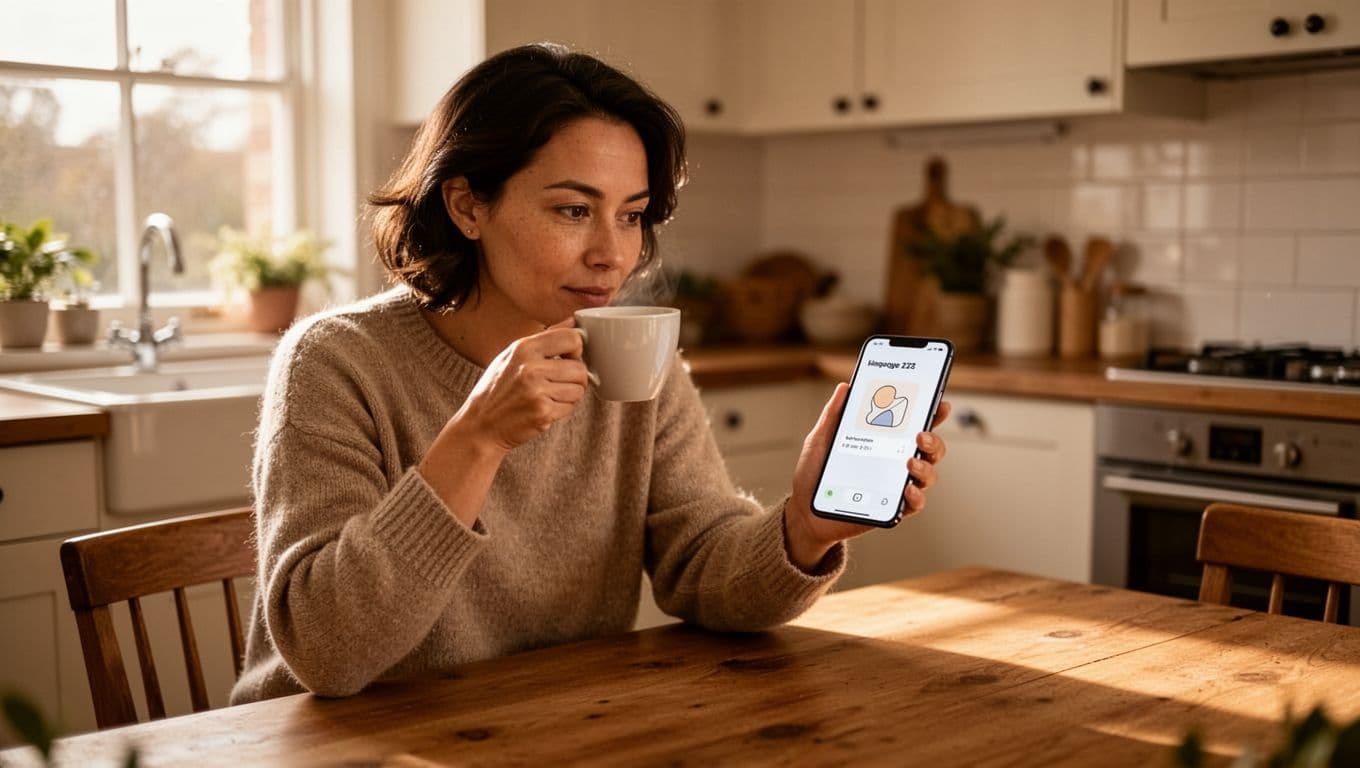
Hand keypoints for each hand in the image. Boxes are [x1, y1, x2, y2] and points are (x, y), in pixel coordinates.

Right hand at [444, 318, 591, 453]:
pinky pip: (571, 407)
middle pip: (580, 367)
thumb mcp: (513, 355)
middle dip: (576, 377)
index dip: (577, 349)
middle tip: (560, 382)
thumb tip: (573, 320)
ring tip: (549, 395)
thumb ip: (546, 337)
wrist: (480, 425)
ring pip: (579, 389)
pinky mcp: (543, 412)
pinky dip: (562, 409)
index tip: (569, 358)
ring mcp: (537, 391)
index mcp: (524, 348)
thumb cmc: (497, 389)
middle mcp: (530, 367)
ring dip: (570, 395)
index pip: (572, 337)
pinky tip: (545, 408)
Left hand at [783, 383, 950, 570]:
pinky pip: (915, 504)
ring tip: (910, 461)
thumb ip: (833, 415)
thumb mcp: (820, 440)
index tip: (939, 403)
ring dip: (926, 466)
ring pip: (928, 475)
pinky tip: (906, 488)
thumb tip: (844, 387)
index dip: (931, 414)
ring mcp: (896, 486)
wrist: (805, 509)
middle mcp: (896, 462)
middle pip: (930, 449)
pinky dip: (916, 496)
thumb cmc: (815, 473)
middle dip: (934, 439)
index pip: (914, 425)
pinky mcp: (892, 509)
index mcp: (884, 441)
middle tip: (921, 434)